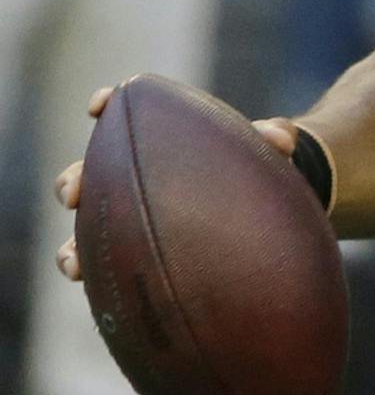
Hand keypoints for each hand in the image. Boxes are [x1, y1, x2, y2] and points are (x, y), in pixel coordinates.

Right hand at [54, 86, 297, 283]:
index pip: (123, 113)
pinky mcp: (140, 250)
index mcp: (158, 138)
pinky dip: (96, 274)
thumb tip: (280, 139)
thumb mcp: (269, 149)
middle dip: (74, 182)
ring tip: (73, 263)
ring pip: (90, 229)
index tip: (100, 106)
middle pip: (89, 174)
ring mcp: (133, 215)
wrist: (274, 204)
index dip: (106, 105)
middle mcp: (133, 175)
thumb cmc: (263, 165)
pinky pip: (109, 265)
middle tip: (74, 195)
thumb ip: (274, 138)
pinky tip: (91, 288)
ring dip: (74, 245)